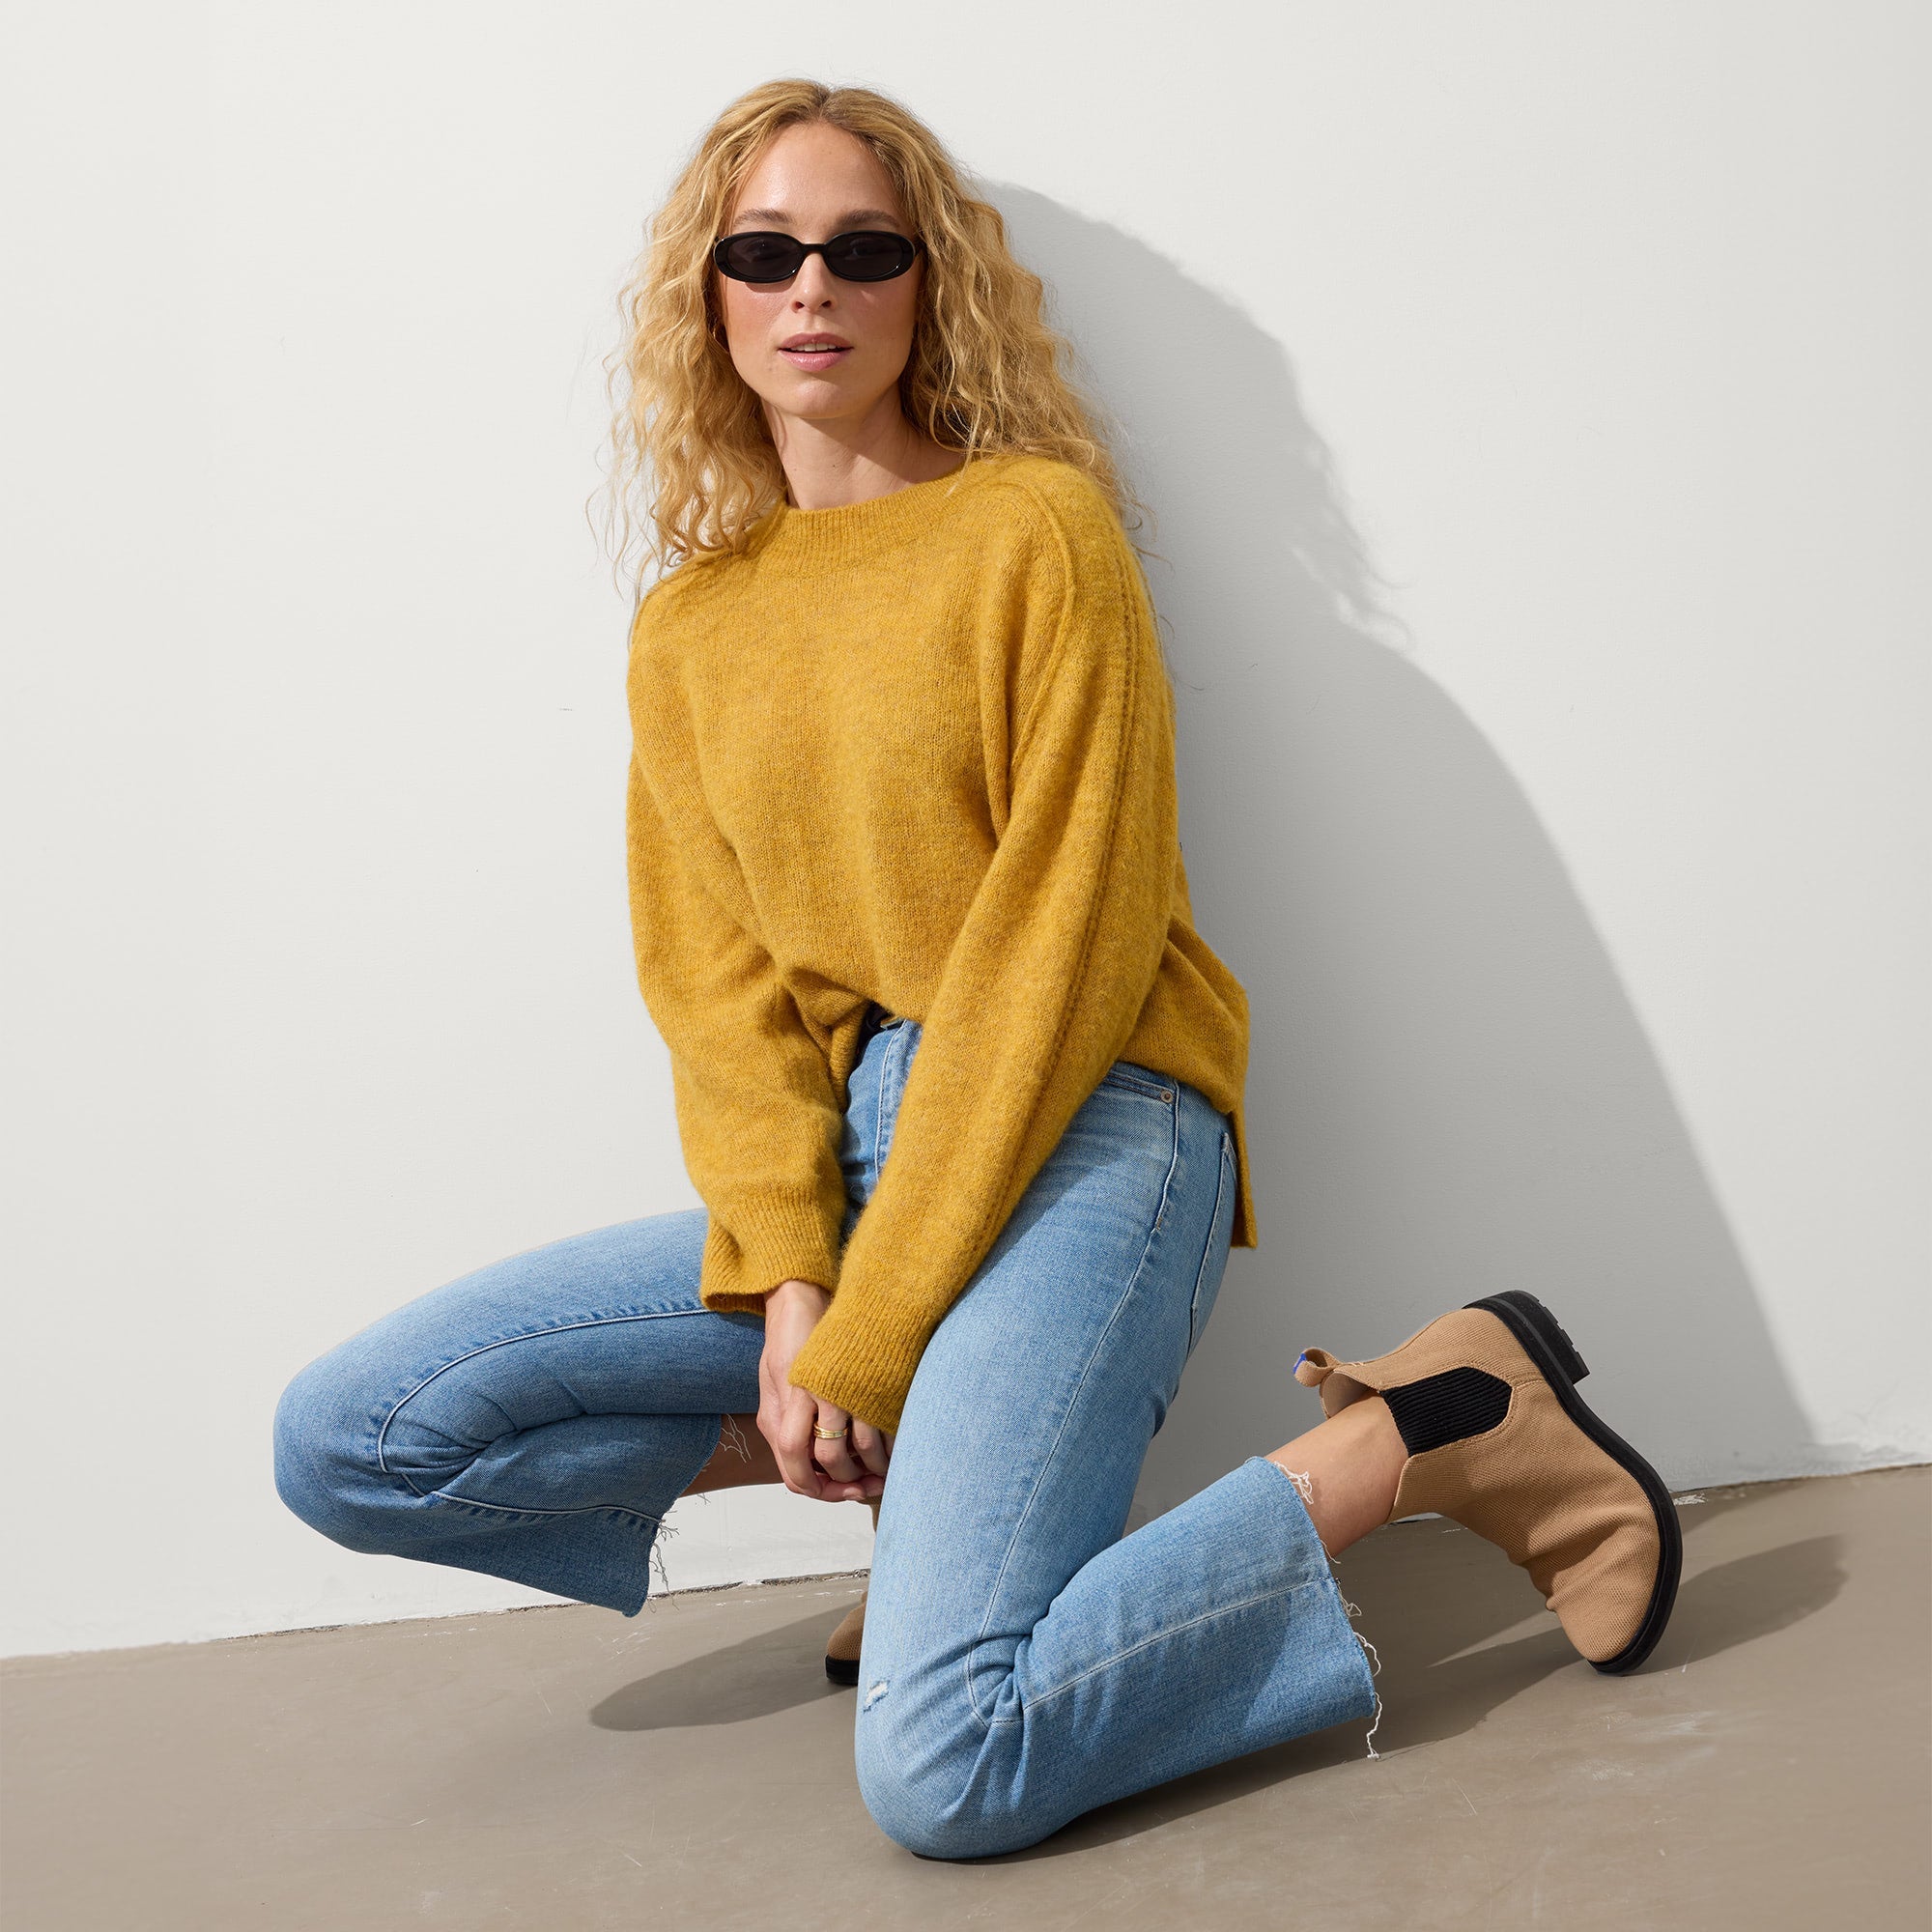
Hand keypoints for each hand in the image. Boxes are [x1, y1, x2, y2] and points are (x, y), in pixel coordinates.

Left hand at [759, 1279, 892, 1501]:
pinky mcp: (876, 1381)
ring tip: (877, 1473)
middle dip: (843, 1482)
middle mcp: (820, 1393)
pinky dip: (890, 1447)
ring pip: (863, 1447)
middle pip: (831, 1458)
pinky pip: (886, 1426)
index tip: (821, 1491)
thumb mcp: (775, 1378)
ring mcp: (851, 1386)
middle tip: (855, 1488)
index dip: (808, 1484)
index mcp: (792, 1395)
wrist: (819, 1291)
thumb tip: (796, 1464)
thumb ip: (781, 1420)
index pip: (792, 1457)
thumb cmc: (795, 1335)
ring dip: (871, 1469)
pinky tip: (892, 1452)